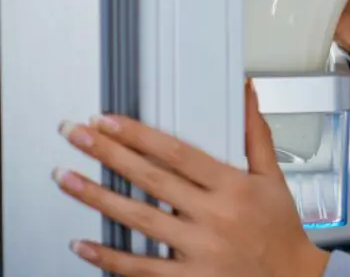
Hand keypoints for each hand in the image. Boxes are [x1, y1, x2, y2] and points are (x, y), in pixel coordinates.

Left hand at [54, 81, 329, 276]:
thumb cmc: (280, 230)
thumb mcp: (273, 178)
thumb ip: (255, 134)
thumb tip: (247, 92)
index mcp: (232, 186)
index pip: (177, 153)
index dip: (139, 135)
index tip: (109, 121)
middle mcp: (213, 216)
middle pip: (151, 179)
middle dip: (109, 154)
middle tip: (77, 136)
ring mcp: (198, 249)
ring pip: (139, 220)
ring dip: (98, 198)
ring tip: (67, 178)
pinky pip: (141, 268)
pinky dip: (109, 256)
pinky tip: (83, 244)